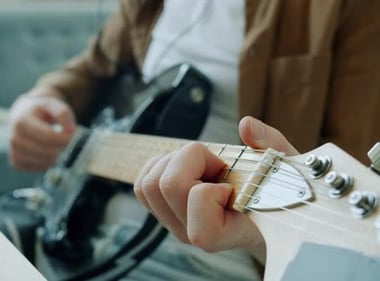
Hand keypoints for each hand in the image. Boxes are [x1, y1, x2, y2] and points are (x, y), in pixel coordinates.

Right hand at [8, 86, 75, 170]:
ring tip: (61, 145)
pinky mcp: (17, 163)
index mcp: (21, 122)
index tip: (75, 136)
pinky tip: (51, 152)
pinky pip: (39, 169)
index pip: (48, 137)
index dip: (65, 139)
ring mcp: (14, 152)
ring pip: (45, 162)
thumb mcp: (52, 104)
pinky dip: (49, 163)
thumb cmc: (40, 110)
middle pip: (47, 152)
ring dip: (58, 156)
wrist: (23, 115)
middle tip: (72, 143)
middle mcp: (14, 139)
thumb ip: (63, 114)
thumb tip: (71, 131)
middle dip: (63, 148)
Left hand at [133, 116, 298, 262]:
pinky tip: (185, 166)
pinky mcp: (162, 213)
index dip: (209, 191)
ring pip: (148, 184)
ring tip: (201, 165)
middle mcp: (195, 234)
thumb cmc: (277, 191)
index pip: (201, 223)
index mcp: (230, 233)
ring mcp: (176, 224)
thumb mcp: (284, 165)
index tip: (229, 183)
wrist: (266, 211)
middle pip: (167, 187)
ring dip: (173, 161)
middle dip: (190, 160)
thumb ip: (271, 144)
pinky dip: (160, 164)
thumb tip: (246, 126)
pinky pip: (143, 184)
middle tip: (215, 164)